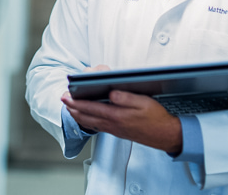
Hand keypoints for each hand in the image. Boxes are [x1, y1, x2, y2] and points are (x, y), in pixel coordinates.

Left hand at [61, 89, 181, 153]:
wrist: (164, 135)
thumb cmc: (155, 117)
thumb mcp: (143, 102)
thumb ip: (126, 97)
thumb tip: (111, 93)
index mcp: (117, 115)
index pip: (91, 108)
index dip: (77, 102)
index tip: (66, 96)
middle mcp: (113, 124)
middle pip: (87, 117)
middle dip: (73, 108)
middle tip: (63, 100)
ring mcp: (114, 130)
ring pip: (90, 123)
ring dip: (78, 115)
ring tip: (70, 108)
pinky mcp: (117, 132)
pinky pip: (97, 126)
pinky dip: (87, 121)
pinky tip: (87, 118)